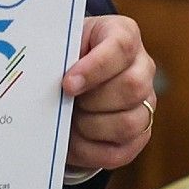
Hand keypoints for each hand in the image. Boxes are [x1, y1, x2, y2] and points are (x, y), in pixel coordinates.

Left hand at [62, 15, 155, 170]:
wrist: (67, 81)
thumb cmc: (63, 59)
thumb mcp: (59, 46)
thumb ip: (58, 53)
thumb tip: (43, 74)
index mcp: (124, 36)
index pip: (121, 47)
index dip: (94, 68)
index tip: (67, 84)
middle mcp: (142, 68)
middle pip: (133, 86)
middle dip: (93, 100)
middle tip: (68, 101)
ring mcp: (145, 104)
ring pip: (129, 123)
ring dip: (90, 126)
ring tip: (70, 119)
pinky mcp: (138, 136)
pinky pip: (118, 152)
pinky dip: (89, 150)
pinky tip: (73, 137)